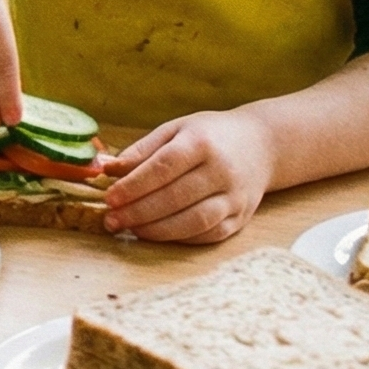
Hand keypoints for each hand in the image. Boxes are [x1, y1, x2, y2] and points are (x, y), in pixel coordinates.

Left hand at [103, 109, 278, 241]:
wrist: (261, 145)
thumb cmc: (209, 135)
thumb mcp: (175, 129)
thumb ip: (141, 150)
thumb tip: (107, 168)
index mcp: (202, 143)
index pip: (164, 167)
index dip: (134, 185)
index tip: (110, 198)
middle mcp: (222, 171)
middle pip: (176, 197)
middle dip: (139, 212)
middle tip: (111, 219)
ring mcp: (235, 197)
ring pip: (194, 221)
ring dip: (157, 230)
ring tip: (129, 229)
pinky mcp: (241, 218)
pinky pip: (209, 234)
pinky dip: (180, 238)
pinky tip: (156, 234)